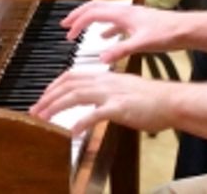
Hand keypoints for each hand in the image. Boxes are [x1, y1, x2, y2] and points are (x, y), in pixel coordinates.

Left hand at [30, 71, 180, 134]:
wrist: (171, 100)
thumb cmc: (152, 98)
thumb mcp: (125, 90)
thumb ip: (108, 94)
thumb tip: (95, 102)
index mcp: (106, 77)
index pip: (72, 75)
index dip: (55, 85)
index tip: (44, 96)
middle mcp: (105, 82)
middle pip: (68, 84)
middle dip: (48, 96)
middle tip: (36, 108)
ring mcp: (111, 94)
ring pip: (75, 95)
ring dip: (56, 106)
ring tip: (43, 117)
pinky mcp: (119, 108)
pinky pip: (93, 115)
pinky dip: (79, 123)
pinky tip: (70, 132)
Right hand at [59, 0, 182, 63]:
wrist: (186, 30)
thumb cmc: (167, 34)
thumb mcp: (142, 44)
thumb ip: (120, 51)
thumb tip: (102, 59)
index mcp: (122, 14)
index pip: (92, 13)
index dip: (77, 23)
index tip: (68, 34)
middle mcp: (125, 11)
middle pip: (95, 7)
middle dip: (78, 15)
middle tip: (65, 25)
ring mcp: (131, 15)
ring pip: (104, 12)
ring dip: (90, 19)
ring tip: (80, 29)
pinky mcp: (138, 22)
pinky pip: (115, 21)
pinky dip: (105, 27)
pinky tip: (105, 37)